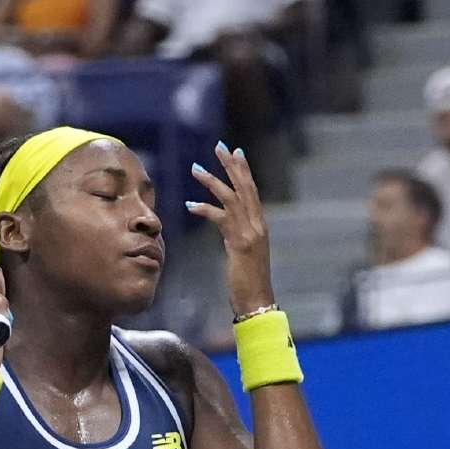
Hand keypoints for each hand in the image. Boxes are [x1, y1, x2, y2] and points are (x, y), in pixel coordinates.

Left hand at [187, 143, 274, 315]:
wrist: (257, 301)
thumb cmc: (248, 282)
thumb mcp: (244, 254)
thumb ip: (238, 237)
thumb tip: (229, 230)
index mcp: (260, 225)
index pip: (252, 191)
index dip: (243, 171)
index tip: (235, 152)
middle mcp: (257, 225)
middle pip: (245, 187)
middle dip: (232, 165)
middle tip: (220, 146)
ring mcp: (250, 233)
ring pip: (231, 197)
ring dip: (212, 181)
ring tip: (195, 168)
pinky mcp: (239, 243)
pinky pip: (220, 218)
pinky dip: (205, 209)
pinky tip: (189, 204)